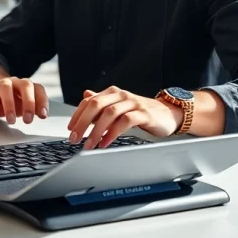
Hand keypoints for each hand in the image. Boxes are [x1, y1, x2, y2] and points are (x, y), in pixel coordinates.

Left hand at [0, 73, 48, 124]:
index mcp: (0, 84)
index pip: (5, 89)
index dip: (9, 103)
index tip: (10, 120)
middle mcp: (15, 82)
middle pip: (25, 86)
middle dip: (28, 103)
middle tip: (27, 120)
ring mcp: (25, 84)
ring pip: (36, 87)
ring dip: (40, 102)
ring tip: (42, 116)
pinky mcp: (33, 90)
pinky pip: (42, 92)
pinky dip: (44, 103)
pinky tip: (44, 114)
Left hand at [68, 87, 182, 148]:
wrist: (168, 114)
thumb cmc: (141, 112)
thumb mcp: (119, 107)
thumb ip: (103, 102)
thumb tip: (85, 96)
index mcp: (112, 93)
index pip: (89, 101)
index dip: (77, 115)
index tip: (70, 129)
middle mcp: (121, 95)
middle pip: (96, 105)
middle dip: (82, 122)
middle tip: (75, 138)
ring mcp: (133, 103)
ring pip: (109, 113)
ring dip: (96, 130)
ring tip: (89, 144)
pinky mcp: (144, 114)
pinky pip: (125, 122)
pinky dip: (112, 133)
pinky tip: (105, 143)